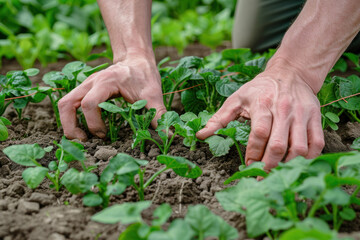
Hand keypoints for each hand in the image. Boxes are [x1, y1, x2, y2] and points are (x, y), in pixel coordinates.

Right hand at [58, 52, 165, 140]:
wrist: (136, 58)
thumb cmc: (144, 75)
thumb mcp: (153, 94)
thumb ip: (159, 114)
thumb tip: (169, 136)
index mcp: (105, 82)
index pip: (89, 104)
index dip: (94, 124)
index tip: (106, 136)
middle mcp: (91, 83)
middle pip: (66, 104)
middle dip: (71, 127)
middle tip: (85, 142)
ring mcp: (85, 86)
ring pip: (64, 104)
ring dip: (68, 123)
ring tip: (82, 138)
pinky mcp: (85, 90)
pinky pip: (70, 104)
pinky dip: (73, 118)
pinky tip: (85, 129)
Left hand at [196, 64, 324, 170]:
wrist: (290, 73)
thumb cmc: (259, 89)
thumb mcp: (236, 99)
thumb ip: (219, 118)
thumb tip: (200, 135)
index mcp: (262, 104)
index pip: (259, 133)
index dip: (253, 153)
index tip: (248, 166)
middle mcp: (284, 109)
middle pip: (279, 144)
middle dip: (268, 165)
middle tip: (261, 176)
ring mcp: (302, 114)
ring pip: (300, 148)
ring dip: (288, 164)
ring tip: (277, 171)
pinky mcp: (316, 117)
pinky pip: (317, 144)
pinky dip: (308, 158)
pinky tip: (295, 162)